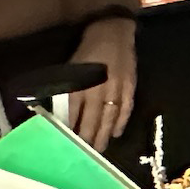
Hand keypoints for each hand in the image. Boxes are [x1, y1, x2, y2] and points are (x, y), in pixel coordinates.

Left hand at [69, 19, 136, 146]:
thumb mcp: (70, 69)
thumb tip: (59, 114)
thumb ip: (65, 90)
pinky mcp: (130, 85)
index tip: (65, 144)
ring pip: (109, 117)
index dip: (69, 130)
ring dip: (103, 134)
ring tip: (99, 150)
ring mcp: (116, 88)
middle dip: (86, 138)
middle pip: (91, 119)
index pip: (73, 113)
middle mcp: (98, 88)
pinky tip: (116, 132)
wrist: (113, 32)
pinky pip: (126, 107)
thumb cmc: (86, 51)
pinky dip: (121, 121)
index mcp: (80, 83)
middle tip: (83, 156)